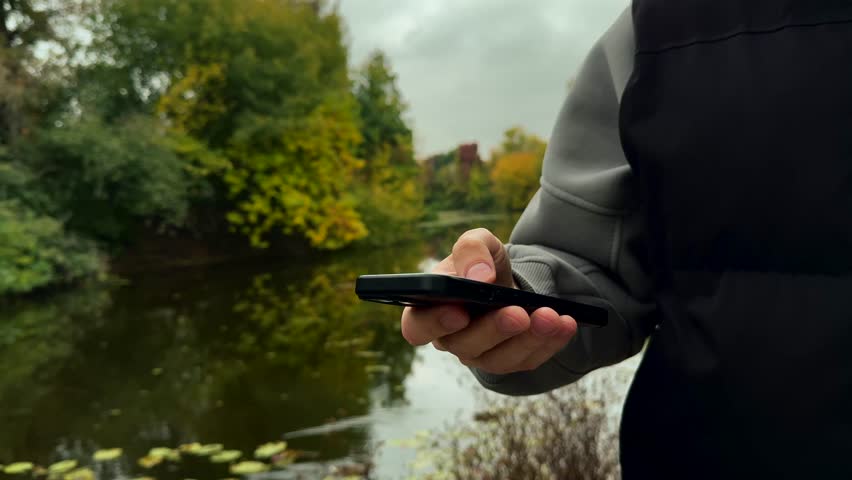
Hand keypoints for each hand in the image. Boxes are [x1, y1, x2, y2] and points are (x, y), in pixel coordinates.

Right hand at [400, 228, 577, 374]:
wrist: (507, 280)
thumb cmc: (481, 263)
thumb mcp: (477, 243)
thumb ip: (470, 250)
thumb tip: (477, 276)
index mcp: (429, 310)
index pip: (417, 327)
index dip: (435, 323)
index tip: (459, 312)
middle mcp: (451, 339)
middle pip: (464, 346)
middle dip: (494, 330)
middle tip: (517, 313)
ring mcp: (480, 355)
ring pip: (499, 359)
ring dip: (528, 339)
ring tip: (550, 316)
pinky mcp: (510, 362)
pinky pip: (528, 360)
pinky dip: (550, 342)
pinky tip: (565, 324)